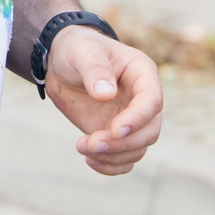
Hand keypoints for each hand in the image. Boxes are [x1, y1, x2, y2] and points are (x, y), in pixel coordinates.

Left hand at [44, 27, 162, 174]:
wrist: (62, 61)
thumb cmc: (77, 49)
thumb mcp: (82, 51)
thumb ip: (95, 69)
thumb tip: (107, 95)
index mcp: (142, 73)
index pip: (152, 101)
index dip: (137, 118)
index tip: (115, 130)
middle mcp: (142, 99)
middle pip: (150, 131)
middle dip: (123, 143)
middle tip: (91, 142)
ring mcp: (131, 119)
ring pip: (138, 149)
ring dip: (112, 155)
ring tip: (81, 146)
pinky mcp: (117, 135)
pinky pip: (125, 159)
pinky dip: (111, 165)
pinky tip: (90, 160)